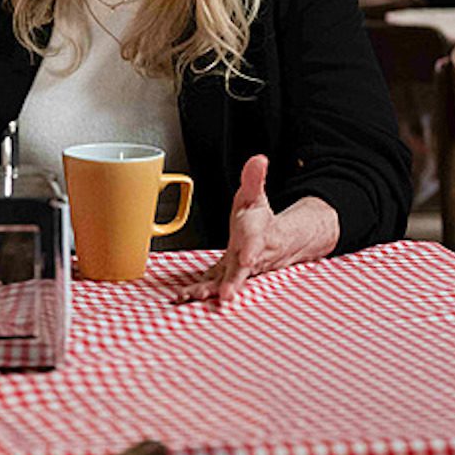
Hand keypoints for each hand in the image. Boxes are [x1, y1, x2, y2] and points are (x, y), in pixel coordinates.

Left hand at [171, 155, 338, 306]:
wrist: (272, 242)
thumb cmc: (260, 219)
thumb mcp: (256, 195)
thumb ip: (254, 178)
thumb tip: (259, 158)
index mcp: (257, 236)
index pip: (255, 244)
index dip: (251, 252)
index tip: (248, 260)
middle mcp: (248, 257)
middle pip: (242, 272)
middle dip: (233, 284)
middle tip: (226, 295)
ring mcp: (237, 270)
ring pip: (225, 283)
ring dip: (211, 291)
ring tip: (196, 296)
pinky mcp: (225, 276)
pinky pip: (212, 284)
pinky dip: (199, 290)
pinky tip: (182, 296)